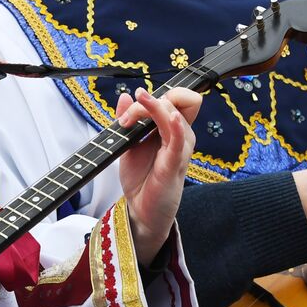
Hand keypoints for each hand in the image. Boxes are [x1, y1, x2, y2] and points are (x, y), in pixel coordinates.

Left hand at [116, 87, 200, 266]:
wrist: (140, 211)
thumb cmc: (141, 178)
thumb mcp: (130, 142)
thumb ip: (129, 118)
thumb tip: (126, 95)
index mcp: (173, 129)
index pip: (179, 97)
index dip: (155, 95)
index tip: (129, 110)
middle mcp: (181, 136)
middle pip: (177, 99)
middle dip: (147, 101)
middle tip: (125, 120)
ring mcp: (180, 150)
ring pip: (175, 114)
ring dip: (149, 109)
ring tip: (126, 124)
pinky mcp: (174, 165)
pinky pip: (180, 140)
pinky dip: (175, 125)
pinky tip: (170, 118)